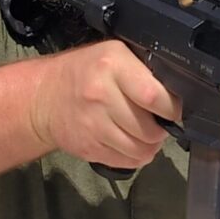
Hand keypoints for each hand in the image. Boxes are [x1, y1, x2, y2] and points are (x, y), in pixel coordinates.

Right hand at [31, 40, 181, 168]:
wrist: (44, 96)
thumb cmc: (85, 72)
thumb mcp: (115, 56)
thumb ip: (143, 72)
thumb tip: (175, 96)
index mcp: (112, 66)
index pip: (153, 96)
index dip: (171, 108)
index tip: (173, 109)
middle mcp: (101, 95)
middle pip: (150, 129)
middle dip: (161, 129)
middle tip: (157, 121)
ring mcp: (93, 125)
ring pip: (140, 149)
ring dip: (150, 145)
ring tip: (144, 133)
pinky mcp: (88, 147)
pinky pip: (126, 161)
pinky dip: (135, 156)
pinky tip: (130, 142)